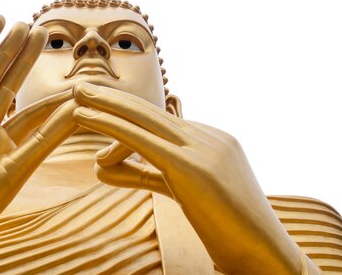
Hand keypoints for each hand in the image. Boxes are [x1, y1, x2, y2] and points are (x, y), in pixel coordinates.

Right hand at [0, 16, 79, 274]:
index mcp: (2, 146)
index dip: (54, 97)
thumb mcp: (17, 168)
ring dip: (5, 47)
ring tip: (23, 23)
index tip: (76, 81)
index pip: (33, 114)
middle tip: (43, 31)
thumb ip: (46, 137)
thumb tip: (80, 111)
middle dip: (25, 58)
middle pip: (9, 84)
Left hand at [72, 82, 300, 274]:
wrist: (266, 255)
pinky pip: (140, 140)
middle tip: (81, 86)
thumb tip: (101, 167)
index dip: (124, 116)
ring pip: (143, 119)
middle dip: (112, 97)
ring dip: (106, 103)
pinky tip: (84, 116)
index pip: (158, 123)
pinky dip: (109, 124)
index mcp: (211, 140)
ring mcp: (202, 148)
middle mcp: (208, 136)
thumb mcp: (181, 193)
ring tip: (76, 94)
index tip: (96, 107)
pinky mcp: (191, 166)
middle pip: (149, 111)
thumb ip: (143, 174)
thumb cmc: (228, 230)